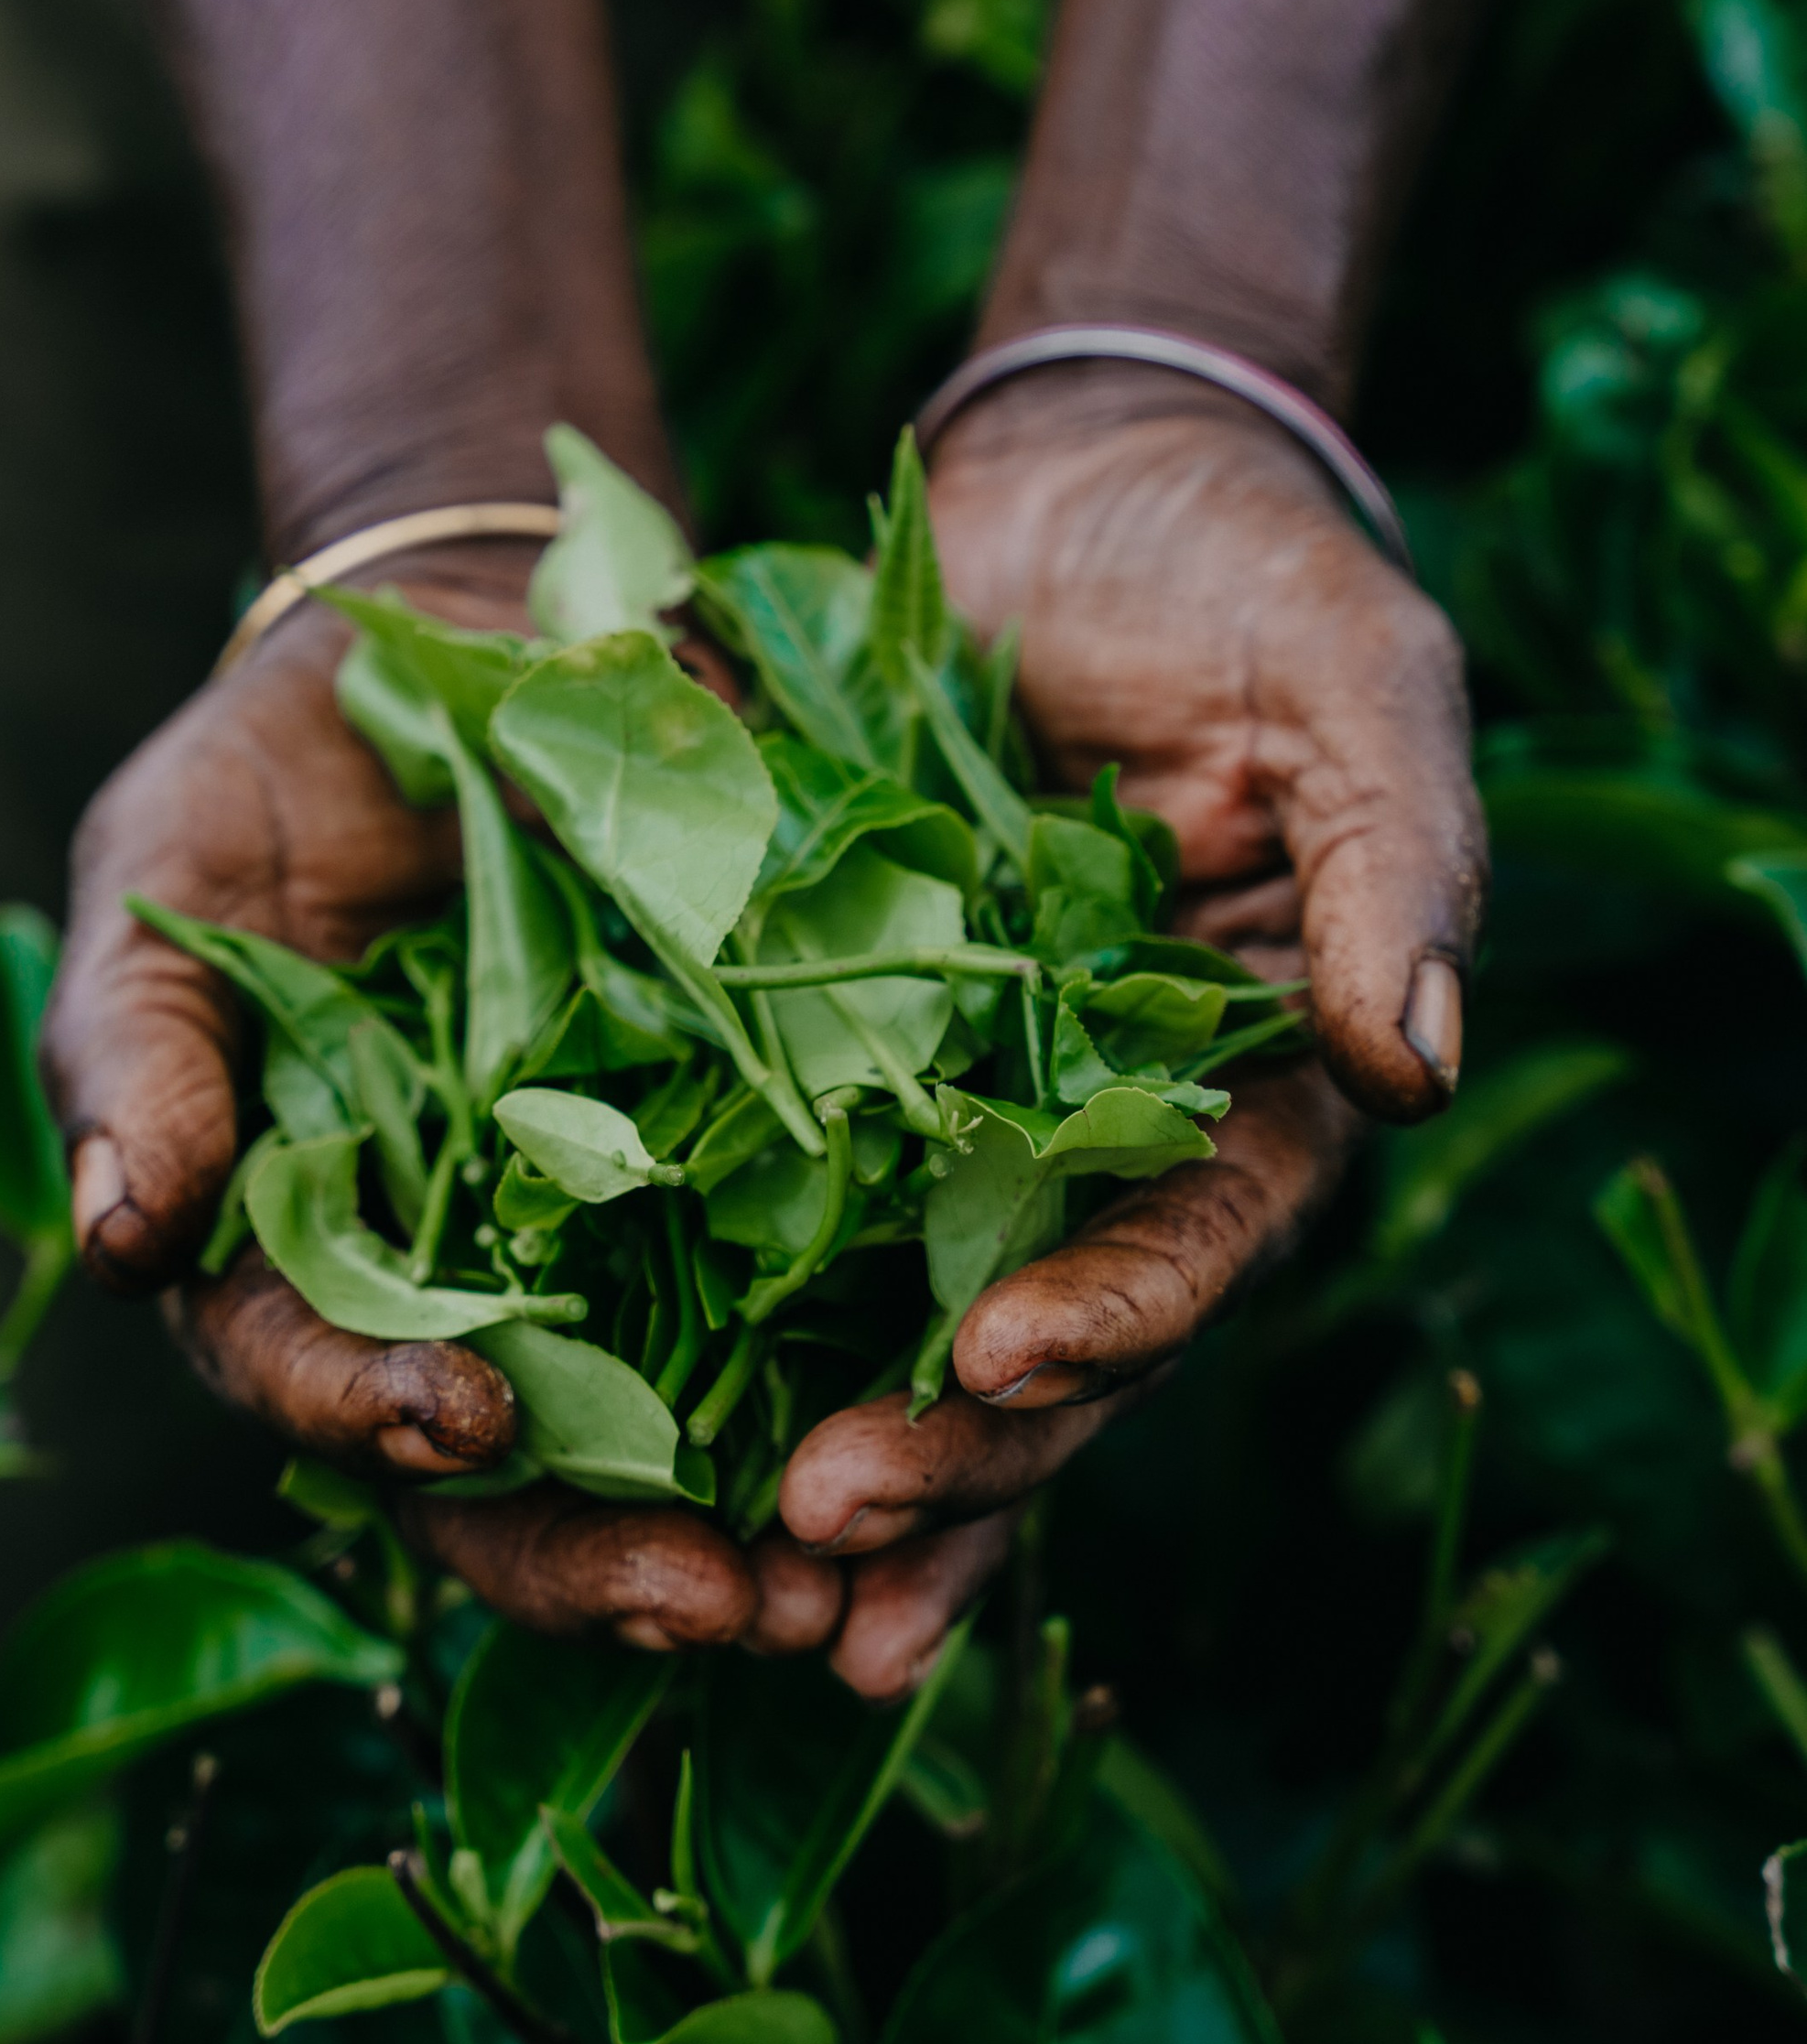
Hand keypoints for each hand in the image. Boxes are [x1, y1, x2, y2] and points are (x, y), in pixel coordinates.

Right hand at [43, 556, 858, 1659]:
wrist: (473, 638)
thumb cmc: (280, 768)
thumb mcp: (172, 871)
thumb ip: (134, 1046)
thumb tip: (112, 1237)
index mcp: (281, 1238)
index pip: (303, 1366)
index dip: (373, 1413)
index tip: (470, 1423)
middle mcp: (437, 1279)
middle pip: (485, 1469)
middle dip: (581, 1552)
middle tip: (704, 1604)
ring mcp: (588, 1245)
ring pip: (643, 1439)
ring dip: (726, 1531)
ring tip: (825, 1595)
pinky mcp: (733, 1180)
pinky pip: (788, 1320)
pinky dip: (844, 1401)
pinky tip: (929, 1464)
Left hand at [775, 366, 1480, 1626]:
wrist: (1077, 472)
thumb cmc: (1248, 568)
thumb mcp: (1355, 681)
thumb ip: (1400, 864)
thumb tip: (1419, 1062)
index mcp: (1259, 1073)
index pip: (1202, 1234)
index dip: (1113, 1315)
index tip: (1002, 1369)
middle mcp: (1108, 1123)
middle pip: (1041, 1325)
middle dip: (944, 1449)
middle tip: (822, 1526)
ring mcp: (960, 1096)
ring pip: (895, 1309)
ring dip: (828, 1439)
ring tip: (737, 1571)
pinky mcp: (819, 1039)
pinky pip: (760, 1190)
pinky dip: (707, 1304)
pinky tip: (625, 1419)